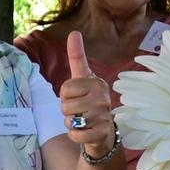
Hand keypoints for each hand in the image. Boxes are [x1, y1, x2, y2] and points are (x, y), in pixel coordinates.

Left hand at [59, 32, 115, 156]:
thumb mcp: (83, 79)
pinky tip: (84, 133)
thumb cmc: (90, 102)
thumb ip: (77, 57)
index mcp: (97, 82)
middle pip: (65, 105)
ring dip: (71, 124)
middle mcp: (103, 98)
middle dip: (68, 112)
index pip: (65, 89)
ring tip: (83, 122)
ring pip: (70, 120)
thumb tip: (74, 32)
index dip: (65, 96)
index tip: (77, 97)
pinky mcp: (102, 133)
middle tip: (80, 111)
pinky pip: (76, 135)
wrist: (104, 133)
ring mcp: (104, 116)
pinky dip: (75, 136)